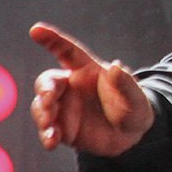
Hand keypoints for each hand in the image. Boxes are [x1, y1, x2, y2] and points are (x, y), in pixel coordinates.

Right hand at [28, 23, 153, 156]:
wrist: (132, 136)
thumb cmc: (133, 107)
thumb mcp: (136, 97)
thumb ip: (125, 83)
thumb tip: (116, 66)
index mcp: (87, 70)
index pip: (66, 50)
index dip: (51, 39)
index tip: (36, 29)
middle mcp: (71, 86)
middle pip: (48, 81)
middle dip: (45, 90)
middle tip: (49, 101)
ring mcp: (64, 107)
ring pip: (41, 105)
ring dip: (42, 115)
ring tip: (50, 127)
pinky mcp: (61, 127)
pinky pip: (47, 128)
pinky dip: (46, 134)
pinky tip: (51, 141)